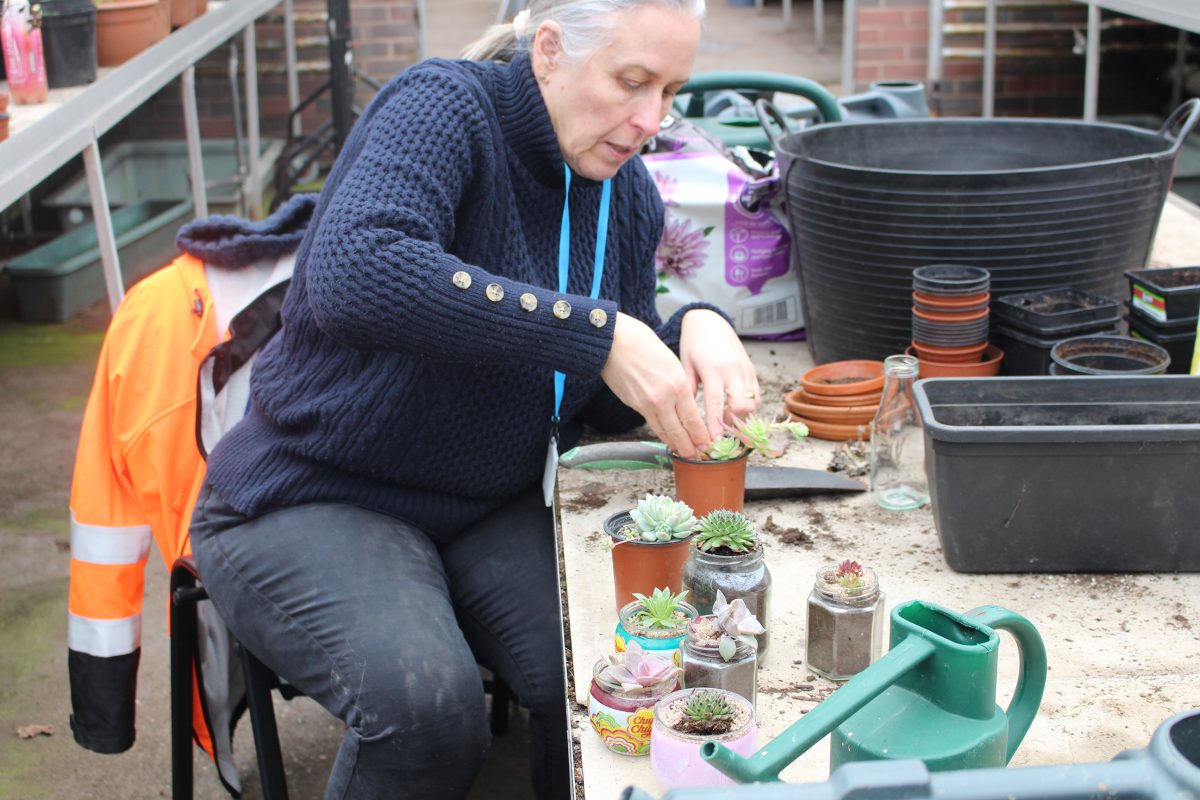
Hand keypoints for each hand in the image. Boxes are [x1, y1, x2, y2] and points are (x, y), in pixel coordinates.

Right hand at [601, 313, 710, 458]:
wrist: (615, 342)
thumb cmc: (644, 345)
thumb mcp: (672, 363)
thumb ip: (680, 385)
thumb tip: (684, 404)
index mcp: (678, 385)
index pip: (693, 418)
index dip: (700, 435)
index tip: (707, 444)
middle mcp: (664, 398)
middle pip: (680, 430)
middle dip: (690, 446)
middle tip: (698, 456)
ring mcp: (647, 404)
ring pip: (664, 431)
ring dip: (675, 444)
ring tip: (684, 453)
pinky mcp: (634, 405)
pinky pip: (651, 424)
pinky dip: (660, 433)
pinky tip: (666, 438)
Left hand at [679, 309, 759, 439]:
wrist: (710, 321)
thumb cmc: (693, 344)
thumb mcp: (685, 365)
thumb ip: (688, 389)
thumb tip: (687, 415)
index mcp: (712, 369)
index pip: (717, 402)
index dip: (716, 423)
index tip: (713, 441)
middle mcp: (732, 370)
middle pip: (742, 404)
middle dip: (733, 422)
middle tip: (720, 430)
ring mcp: (744, 369)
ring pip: (753, 401)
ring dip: (742, 416)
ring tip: (727, 421)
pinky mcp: (751, 369)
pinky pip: (756, 393)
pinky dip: (749, 406)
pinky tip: (735, 410)